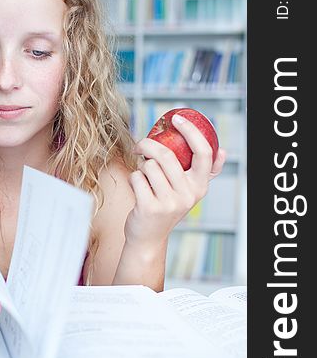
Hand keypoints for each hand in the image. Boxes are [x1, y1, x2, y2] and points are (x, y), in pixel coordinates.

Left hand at [125, 113, 225, 246]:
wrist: (148, 239)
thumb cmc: (166, 209)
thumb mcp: (188, 192)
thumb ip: (203, 173)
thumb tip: (224, 150)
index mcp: (200, 187)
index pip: (203, 153)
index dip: (191, 131)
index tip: (178, 118)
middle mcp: (188, 195)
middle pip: (167, 155)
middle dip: (148, 145)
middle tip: (140, 145)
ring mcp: (169, 203)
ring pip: (149, 166)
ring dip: (141, 168)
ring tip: (144, 179)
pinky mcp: (150, 208)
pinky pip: (137, 178)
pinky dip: (133, 179)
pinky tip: (137, 189)